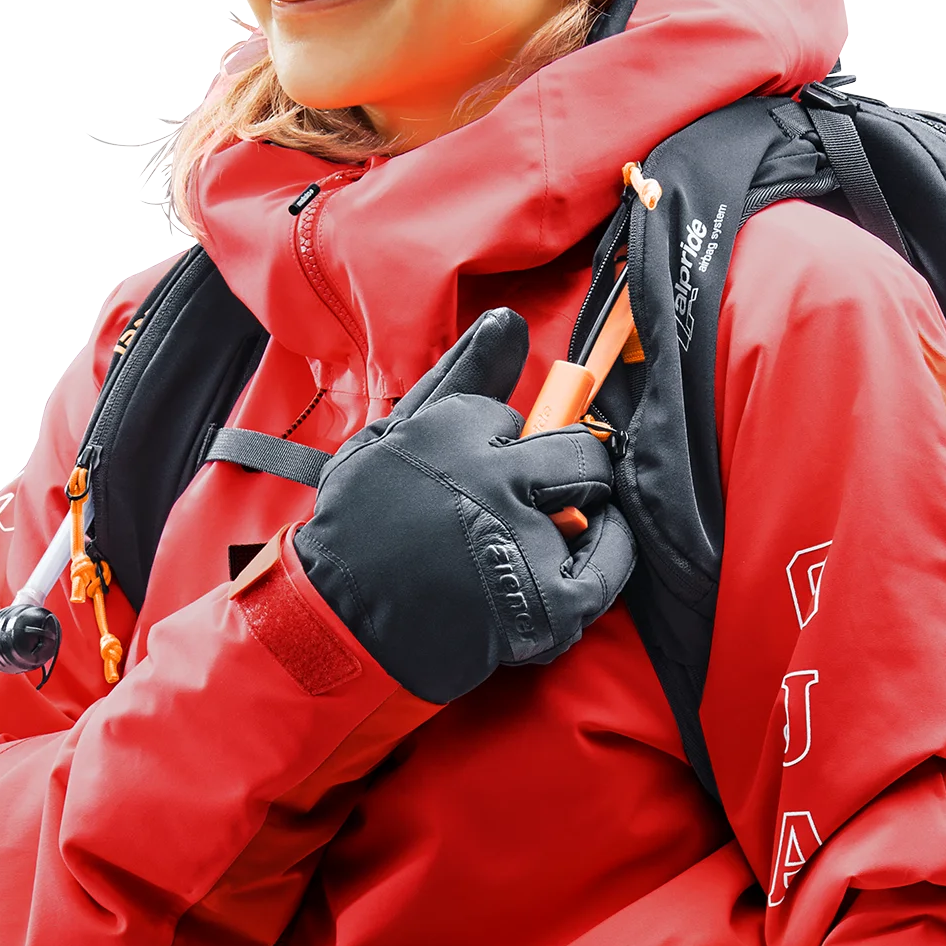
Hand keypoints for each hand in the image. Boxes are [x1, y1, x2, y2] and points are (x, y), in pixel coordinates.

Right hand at [294, 306, 635, 701]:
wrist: (338, 625)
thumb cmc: (359, 529)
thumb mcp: (392, 440)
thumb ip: (456, 379)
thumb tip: (507, 320)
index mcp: (450, 431)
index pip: (512, 419)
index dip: (503, 446)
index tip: (482, 473)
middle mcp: (490, 480)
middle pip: (575, 452)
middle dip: (567, 468)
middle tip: (544, 493)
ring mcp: (521, 542)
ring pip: (590, 504)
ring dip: (576, 516)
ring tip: (535, 537)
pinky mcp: (543, 602)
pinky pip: (607, 569)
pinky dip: (608, 559)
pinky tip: (583, 557)